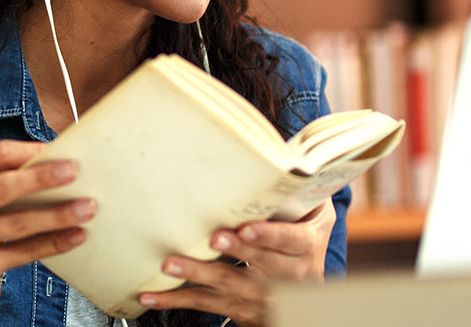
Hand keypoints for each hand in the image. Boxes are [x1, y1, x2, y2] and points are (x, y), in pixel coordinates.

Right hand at [0, 140, 94, 326]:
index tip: (59, 150)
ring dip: (56, 214)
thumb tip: (57, 164)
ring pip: (17, 222)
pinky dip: (53, 243)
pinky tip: (77, 236)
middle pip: (2, 186)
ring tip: (87, 208)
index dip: (28, 151)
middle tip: (75, 171)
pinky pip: (23, 252)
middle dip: (42, 177)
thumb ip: (1, 184)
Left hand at [136, 200, 337, 325]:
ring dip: (197, 276)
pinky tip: (153, 297)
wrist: (311, 302)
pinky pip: (208, 305)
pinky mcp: (242, 311)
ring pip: (228, 287)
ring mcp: (264, 298)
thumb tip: (285, 160)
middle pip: (259, 264)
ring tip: (170, 265)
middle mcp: (287, 277)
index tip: (245, 228)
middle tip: (210, 238)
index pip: (288, 240)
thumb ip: (304, 194)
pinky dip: (178, 301)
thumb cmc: (305, 245)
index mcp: (305, 247)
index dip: (267, 235)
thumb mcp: (317, 220)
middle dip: (233, 251)